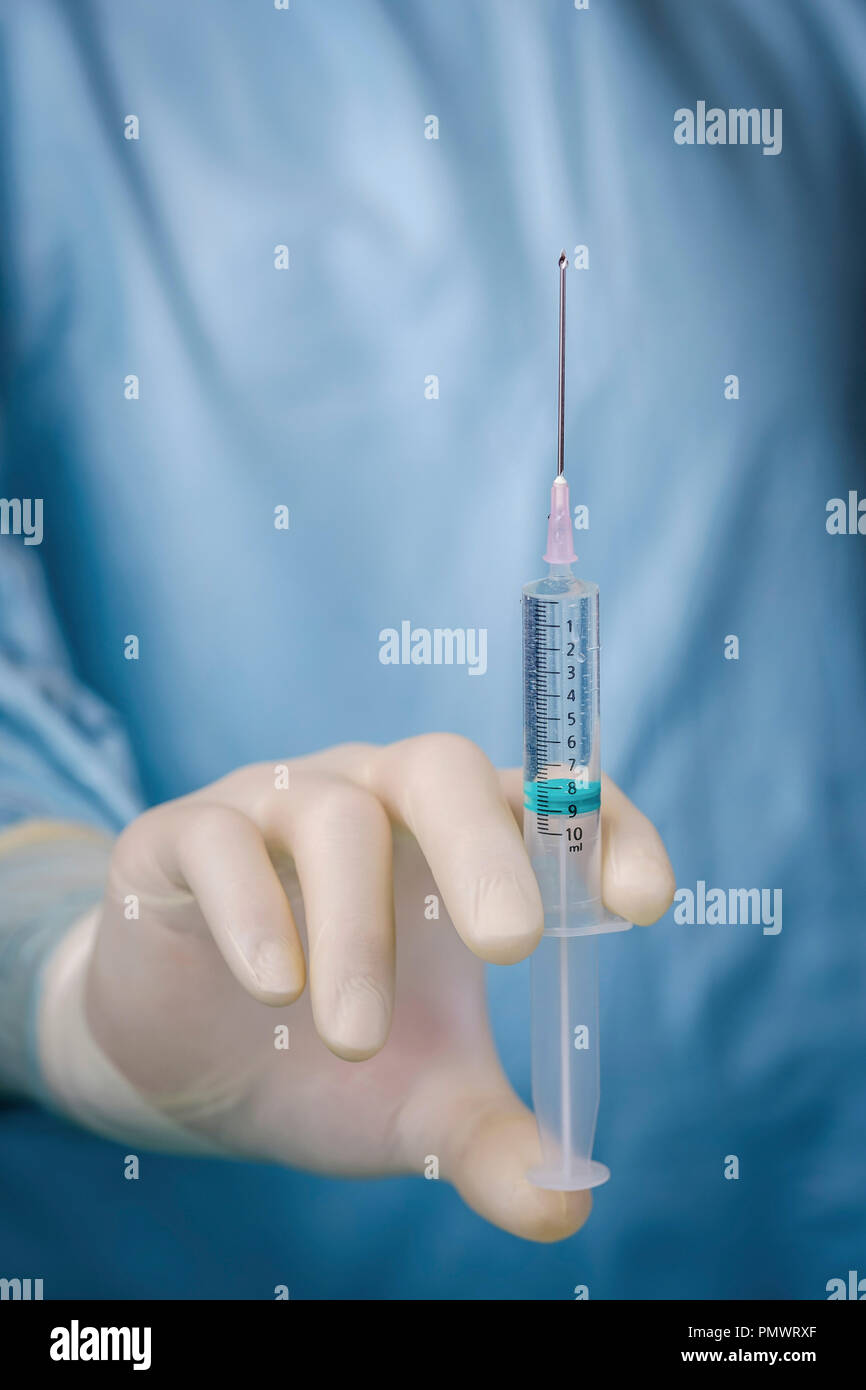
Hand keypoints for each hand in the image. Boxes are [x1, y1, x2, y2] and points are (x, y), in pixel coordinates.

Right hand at [82, 736, 673, 1241]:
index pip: (546, 798)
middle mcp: (376, 799)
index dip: (604, 830)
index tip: (646, 904)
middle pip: (442, 768)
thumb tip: (565, 1209)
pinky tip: (275, 991)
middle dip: (487, 850)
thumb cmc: (322, 1060)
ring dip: (357, 931)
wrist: (182, 1065)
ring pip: (335, 814)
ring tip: (356, 1041)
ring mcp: (277, 808)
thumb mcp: (416, 1108)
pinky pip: (222, 841)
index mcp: (457, 843)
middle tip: (513, 945)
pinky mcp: (183, 837)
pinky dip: (254, 911)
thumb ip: (491, 1144)